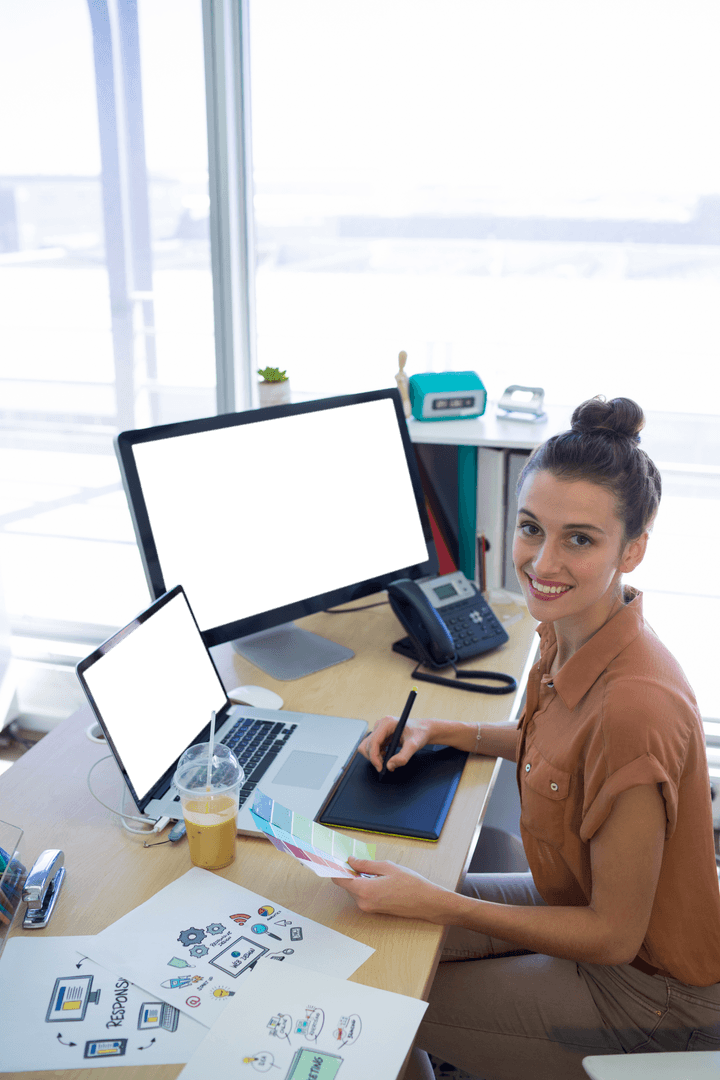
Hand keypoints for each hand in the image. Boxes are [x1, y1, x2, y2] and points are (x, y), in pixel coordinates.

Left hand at [332, 857, 453, 921]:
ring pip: (355, 889)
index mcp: (365, 891)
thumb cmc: (411, 884)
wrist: (427, 903)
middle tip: (354, 857)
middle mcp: (364, 902)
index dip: (335, 868)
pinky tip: (377, 877)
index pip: (340, 880)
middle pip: (347, 884)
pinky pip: (363, 895)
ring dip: (358, 878)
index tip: (332, 859)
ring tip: (371, 867)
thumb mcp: (387, 867)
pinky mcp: (375, 910)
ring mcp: (369, 908)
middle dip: (349, 871)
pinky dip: (365, 885)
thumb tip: (351, 860)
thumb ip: (365, 864)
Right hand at [358, 715, 435, 772]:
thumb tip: (389, 765)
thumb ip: (402, 757)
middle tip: (384, 766)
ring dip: (375, 757)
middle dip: (374, 758)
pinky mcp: (380, 735)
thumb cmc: (419, 733)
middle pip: (367, 745)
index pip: (373, 741)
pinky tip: (387, 756)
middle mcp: (380, 725)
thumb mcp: (414, 746)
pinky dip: (377, 755)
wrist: (422, 730)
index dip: (374, 756)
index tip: (380, 767)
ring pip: (367, 747)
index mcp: (387, 723)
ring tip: (386, 761)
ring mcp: (379, 730)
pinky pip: (372, 747)